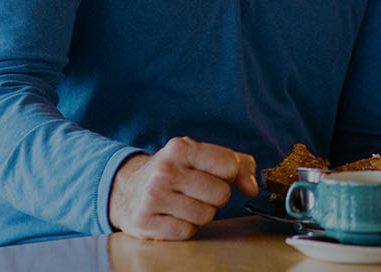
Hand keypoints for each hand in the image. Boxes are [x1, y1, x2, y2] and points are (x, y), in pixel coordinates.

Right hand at [108, 137, 257, 239]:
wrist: (127, 190)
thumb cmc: (175, 172)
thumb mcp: (201, 157)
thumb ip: (237, 165)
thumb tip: (252, 188)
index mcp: (181, 148)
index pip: (229, 165)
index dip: (230, 175)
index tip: (217, 175)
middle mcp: (165, 171)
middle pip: (221, 194)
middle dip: (215, 197)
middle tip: (196, 192)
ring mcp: (153, 197)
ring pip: (206, 216)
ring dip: (201, 213)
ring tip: (183, 203)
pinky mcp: (145, 223)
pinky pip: (187, 232)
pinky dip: (185, 228)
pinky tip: (172, 216)